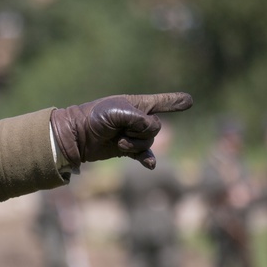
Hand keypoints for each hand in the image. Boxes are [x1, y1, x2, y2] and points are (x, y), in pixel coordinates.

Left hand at [50, 93, 192, 170]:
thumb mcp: (118, 112)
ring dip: (134, 144)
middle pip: (156, 127)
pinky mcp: (126, 150)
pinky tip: (150, 165)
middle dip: (141, 131)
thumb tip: (150, 132)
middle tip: (122, 130)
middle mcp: (137, 119)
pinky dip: (147, 159)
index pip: (161, 102)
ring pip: (149, 142)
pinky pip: (144, 155)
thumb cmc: (95, 118)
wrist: (77, 136)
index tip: (189, 101)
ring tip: (118, 141)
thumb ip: (140, 119)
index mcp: (136, 104)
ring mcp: (132, 135)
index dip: (174, 101)